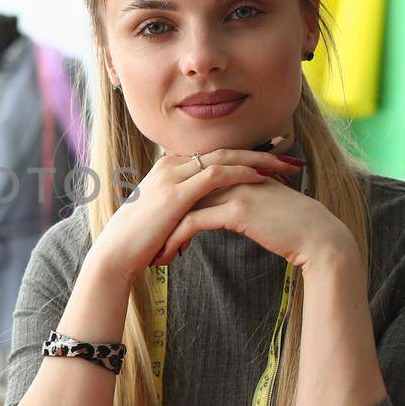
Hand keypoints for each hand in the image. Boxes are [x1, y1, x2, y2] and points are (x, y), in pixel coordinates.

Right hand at [87, 147, 303, 284]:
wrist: (115, 254)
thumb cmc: (139, 242)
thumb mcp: (163, 218)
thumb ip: (183, 209)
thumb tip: (202, 216)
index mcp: (168, 168)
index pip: (214, 155)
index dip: (245, 157)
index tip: (273, 163)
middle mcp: (170, 165)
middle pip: (224, 151)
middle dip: (260, 153)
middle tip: (289, 158)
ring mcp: (173, 176)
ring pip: (224, 158)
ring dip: (258, 160)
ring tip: (285, 166)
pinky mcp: (176, 193)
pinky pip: (215, 175)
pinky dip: (241, 174)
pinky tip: (262, 178)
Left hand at [149, 169, 354, 271]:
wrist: (320, 237)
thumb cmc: (291, 227)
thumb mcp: (261, 207)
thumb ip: (238, 200)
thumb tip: (216, 210)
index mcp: (235, 172)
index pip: (191, 183)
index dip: (172, 205)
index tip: (159, 227)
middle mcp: (232, 175)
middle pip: (183, 191)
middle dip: (162, 218)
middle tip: (149, 240)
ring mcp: (234, 189)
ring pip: (184, 206)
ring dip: (165, 231)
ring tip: (156, 254)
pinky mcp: (237, 209)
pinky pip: (194, 222)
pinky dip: (178, 239)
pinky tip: (172, 256)